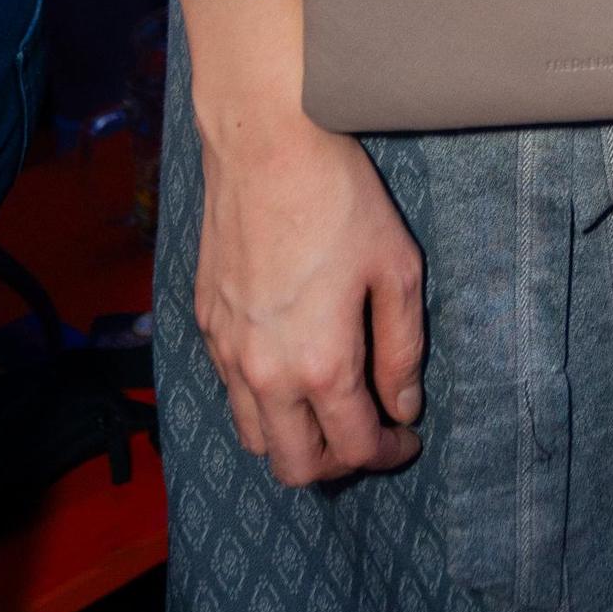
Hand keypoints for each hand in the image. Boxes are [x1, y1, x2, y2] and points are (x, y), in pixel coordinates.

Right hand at [195, 105, 424, 485]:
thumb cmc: (341, 199)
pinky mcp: (206, 323)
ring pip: (254, 437)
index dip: (388, 454)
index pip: (354, 448)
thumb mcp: (398, 270)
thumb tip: (404, 404)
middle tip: (368, 434)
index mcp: (321, 365)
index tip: (406, 437)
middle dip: (337, 464)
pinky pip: (231, 389)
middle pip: (295, 466)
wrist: (266, 144)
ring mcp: (228, 351)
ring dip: (293, 440)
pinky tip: (290, 364)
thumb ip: (403, 349)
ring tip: (328, 408)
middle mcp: (265, 373)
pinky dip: (262, 399)